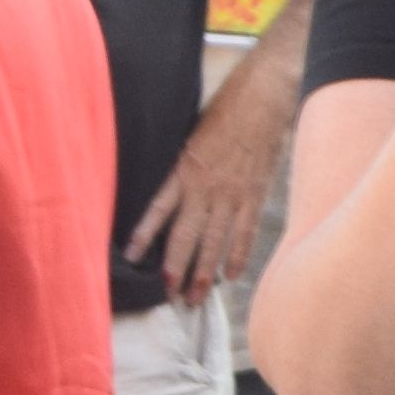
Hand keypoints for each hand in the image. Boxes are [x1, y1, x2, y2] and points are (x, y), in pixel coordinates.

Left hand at [138, 34, 304, 298]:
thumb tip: (169, 185)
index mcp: (184, 169)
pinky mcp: (255, 195)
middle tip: (170, 295)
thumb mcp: (191, 133)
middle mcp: (206, 188)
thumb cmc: (225, 108)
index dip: (144, 234)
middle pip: (187, 237)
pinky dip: (237, 256)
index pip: (158, 209)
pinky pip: (244, 233)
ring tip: (196, 297)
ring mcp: (232, 195)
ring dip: (204, 273)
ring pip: (215, 242)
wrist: (263, 97)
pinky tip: (231, 276)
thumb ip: (181, 163)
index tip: (131, 256)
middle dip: (176, 269)